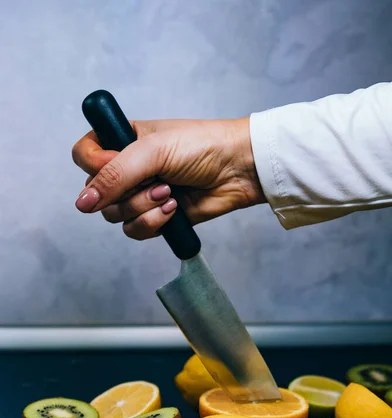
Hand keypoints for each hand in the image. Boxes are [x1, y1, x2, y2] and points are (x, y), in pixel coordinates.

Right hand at [72, 117, 265, 239]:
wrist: (237, 170)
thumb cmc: (200, 147)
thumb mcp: (152, 152)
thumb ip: (113, 176)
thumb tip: (82, 204)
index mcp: (122, 141)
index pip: (83, 156)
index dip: (94, 166)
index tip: (116, 164)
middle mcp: (128, 169)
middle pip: (98, 193)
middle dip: (127, 192)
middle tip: (157, 181)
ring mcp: (141, 194)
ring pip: (115, 215)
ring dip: (143, 208)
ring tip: (170, 193)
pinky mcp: (156, 217)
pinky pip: (135, 230)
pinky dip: (153, 223)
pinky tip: (175, 209)